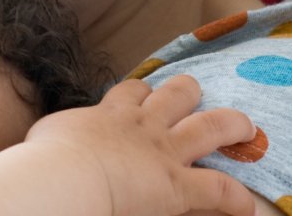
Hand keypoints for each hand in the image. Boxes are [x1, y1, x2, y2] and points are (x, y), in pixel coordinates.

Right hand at [26, 75, 257, 215]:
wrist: (66, 174)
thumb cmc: (48, 153)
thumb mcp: (50, 131)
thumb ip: (64, 129)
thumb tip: (52, 136)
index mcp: (112, 112)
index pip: (133, 89)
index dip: (143, 91)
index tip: (145, 95)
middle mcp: (144, 124)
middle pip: (177, 93)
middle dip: (187, 91)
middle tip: (192, 93)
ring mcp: (164, 151)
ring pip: (210, 126)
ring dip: (230, 124)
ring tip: (243, 125)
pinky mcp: (177, 184)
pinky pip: (218, 189)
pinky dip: (235, 197)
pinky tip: (244, 204)